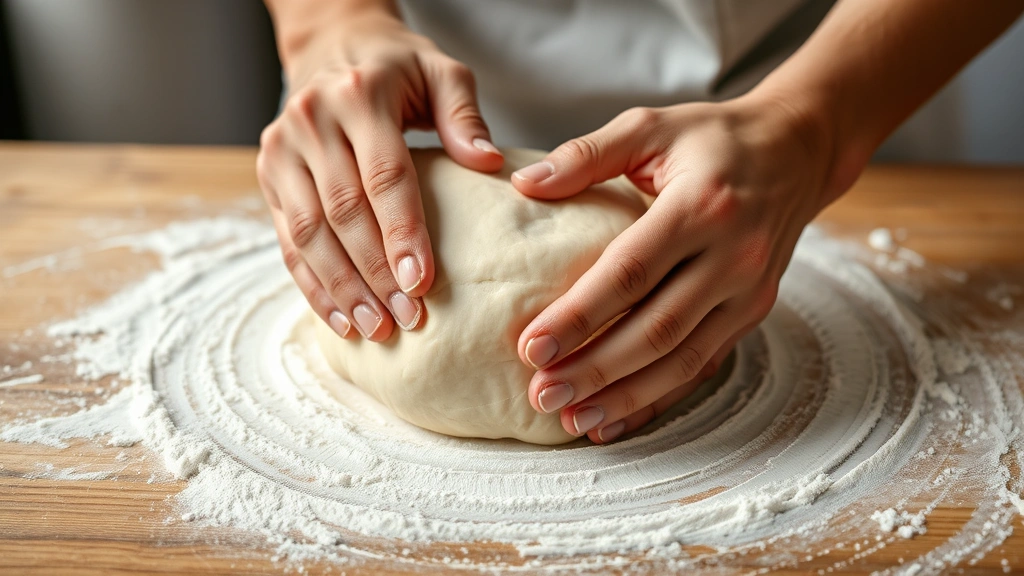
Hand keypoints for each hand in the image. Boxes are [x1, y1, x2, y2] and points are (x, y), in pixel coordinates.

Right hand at [257, 8, 502, 340]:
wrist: (332, 47)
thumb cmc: (398, 69)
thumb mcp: (441, 72)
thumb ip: (464, 114)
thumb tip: (488, 162)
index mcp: (359, 95)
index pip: (383, 175)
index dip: (402, 232)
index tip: (422, 281)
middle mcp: (311, 120)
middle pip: (342, 211)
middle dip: (374, 272)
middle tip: (407, 318)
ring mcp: (281, 149)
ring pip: (307, 232)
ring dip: (342, 288)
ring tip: (377, 329)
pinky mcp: (268, 175)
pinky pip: (287, 241)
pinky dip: (313, 285)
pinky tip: (342, 319)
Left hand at [512, 91, 837, 442]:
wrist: (797, 151)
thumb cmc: (713, 138)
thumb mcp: (650, 126)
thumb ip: (586, 154)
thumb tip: (522, 184)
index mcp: (701, 206)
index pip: (630, 271)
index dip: (580, 314)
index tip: (532, 345)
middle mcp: (733, 255)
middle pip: (656, 328)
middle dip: (595, 369)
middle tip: (543, 394)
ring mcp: (748, 290)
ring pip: (682, 359)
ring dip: (626, 396)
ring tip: (574, 419)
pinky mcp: (753, 312)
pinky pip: (704, 364)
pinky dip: (660, 397)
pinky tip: (619, 419)